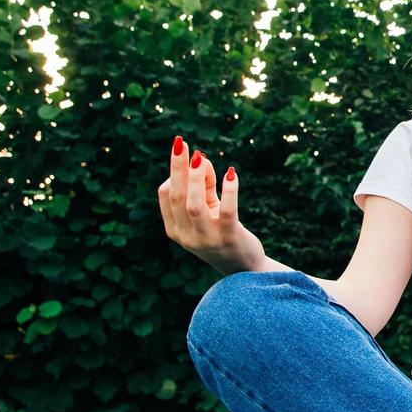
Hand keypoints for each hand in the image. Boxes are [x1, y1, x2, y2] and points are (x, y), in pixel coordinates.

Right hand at [157, 135, 266, 274]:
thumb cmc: (223, 232)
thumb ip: (205, 186)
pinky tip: (232, 173)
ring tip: (201, 158)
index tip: (186, 152)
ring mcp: (206, 239)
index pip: (166, 195)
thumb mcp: (209, 210)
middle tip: (181, 143)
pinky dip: (229, 191)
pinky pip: (227, 212)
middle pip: (177, 197)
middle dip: (177, 168)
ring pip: (194, 206)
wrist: (245, 267)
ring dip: (197, 179)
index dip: (174, 172)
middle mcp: (186, 236)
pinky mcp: (229, 239)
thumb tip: (201, 159)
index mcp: (175, 228)